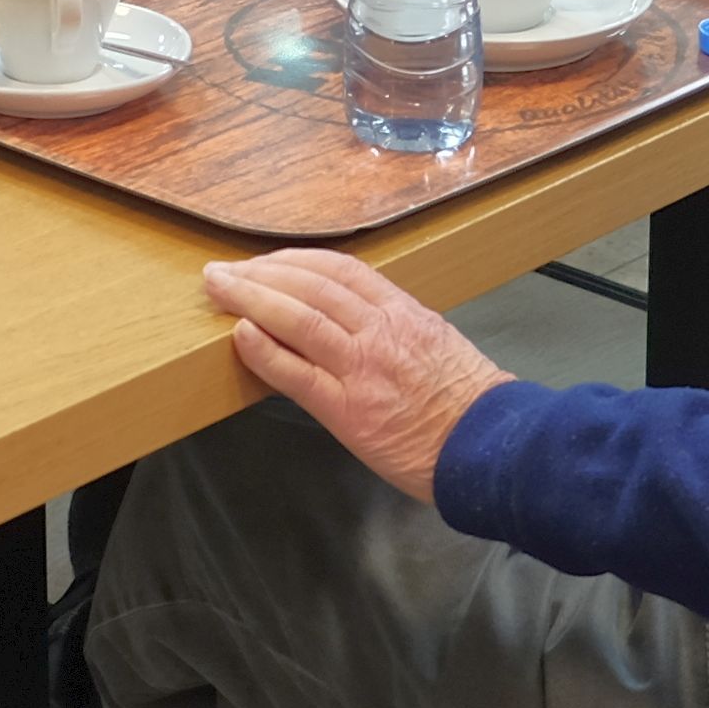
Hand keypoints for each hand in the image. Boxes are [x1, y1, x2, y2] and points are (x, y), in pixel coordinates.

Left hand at [202, 250, 514, 503]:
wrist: (489, 447)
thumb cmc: (470, 404)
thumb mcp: (439, 343)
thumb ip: (396, 326)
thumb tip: (356, 317)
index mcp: (404, 313)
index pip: (341, 270)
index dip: (296, 260)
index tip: (267, 260)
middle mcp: (381, 331)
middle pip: (311, 285)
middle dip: (261, 273)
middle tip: (225, 270)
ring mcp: (362, 368)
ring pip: (298, 318)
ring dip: (250, 299)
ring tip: (219, 289)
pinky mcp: (348, 409)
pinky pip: (296, 374)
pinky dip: (264, 351)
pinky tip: (240, 336)